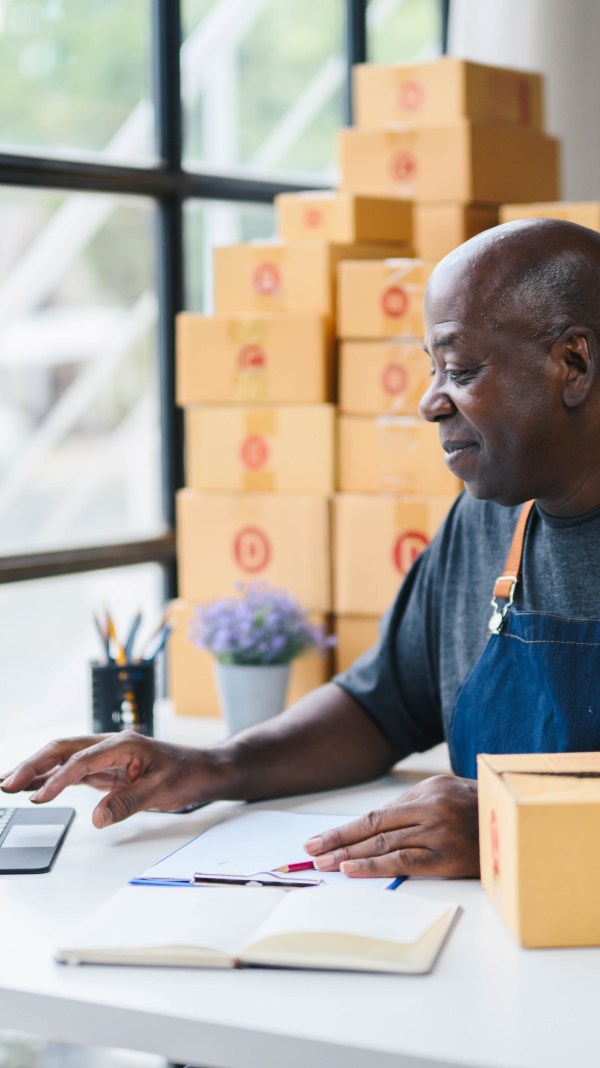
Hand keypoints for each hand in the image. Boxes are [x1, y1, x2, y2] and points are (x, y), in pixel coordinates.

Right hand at [1, 733, 223, 829]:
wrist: (205, 770)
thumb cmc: (188, 774)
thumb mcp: (161, 792)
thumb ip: (127, 803)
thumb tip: (98, 818)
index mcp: (123, 744)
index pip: (82, 759)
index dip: (58, 778)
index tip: (39, 796)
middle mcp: (111, 745)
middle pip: (63, 749)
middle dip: (33, 764)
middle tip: (6, 783)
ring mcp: (107, 756)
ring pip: (64, 757)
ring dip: (37, 769)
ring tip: (8, 783)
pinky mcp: (107, 769)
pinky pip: (73, 770)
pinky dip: (52, 777)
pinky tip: (34, 787)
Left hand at [304, 775, 479, 878]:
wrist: (520, 827)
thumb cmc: (480, 813)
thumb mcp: (447, 795)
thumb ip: (413, 809)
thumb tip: (373, 829)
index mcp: (428, 791)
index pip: (377, 814)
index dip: (345, 828)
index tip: (319, 839)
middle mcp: (431, 808)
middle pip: (374, 827)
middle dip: (338, 840)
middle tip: (310, 852)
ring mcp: (438, 832)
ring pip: (384, 844)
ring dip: (349, 854)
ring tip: (324, 864)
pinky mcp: (447, 857)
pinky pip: (403, 862)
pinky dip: (374, 864)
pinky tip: (352, 869)